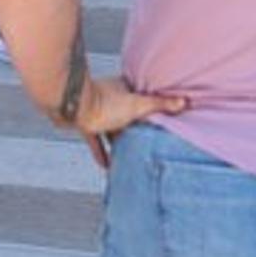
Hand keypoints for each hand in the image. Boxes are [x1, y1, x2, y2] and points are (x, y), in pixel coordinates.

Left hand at [70, 76, 187, 170]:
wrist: (72, 105)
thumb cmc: (104, 102)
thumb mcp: (138, 105)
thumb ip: (160, 104)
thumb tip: (183, 101)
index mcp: (124, 91)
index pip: (142, 98)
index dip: (151, 106)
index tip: (161, 117)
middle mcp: (111, 99)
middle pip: (127, 115)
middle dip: (135, 128)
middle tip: (146, 142)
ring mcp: (97, 111)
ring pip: (111, 129)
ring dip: (118, 141)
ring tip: (129, 156)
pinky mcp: (85, 124)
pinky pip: (96, 140)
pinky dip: (101, 152)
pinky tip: (106, 165)